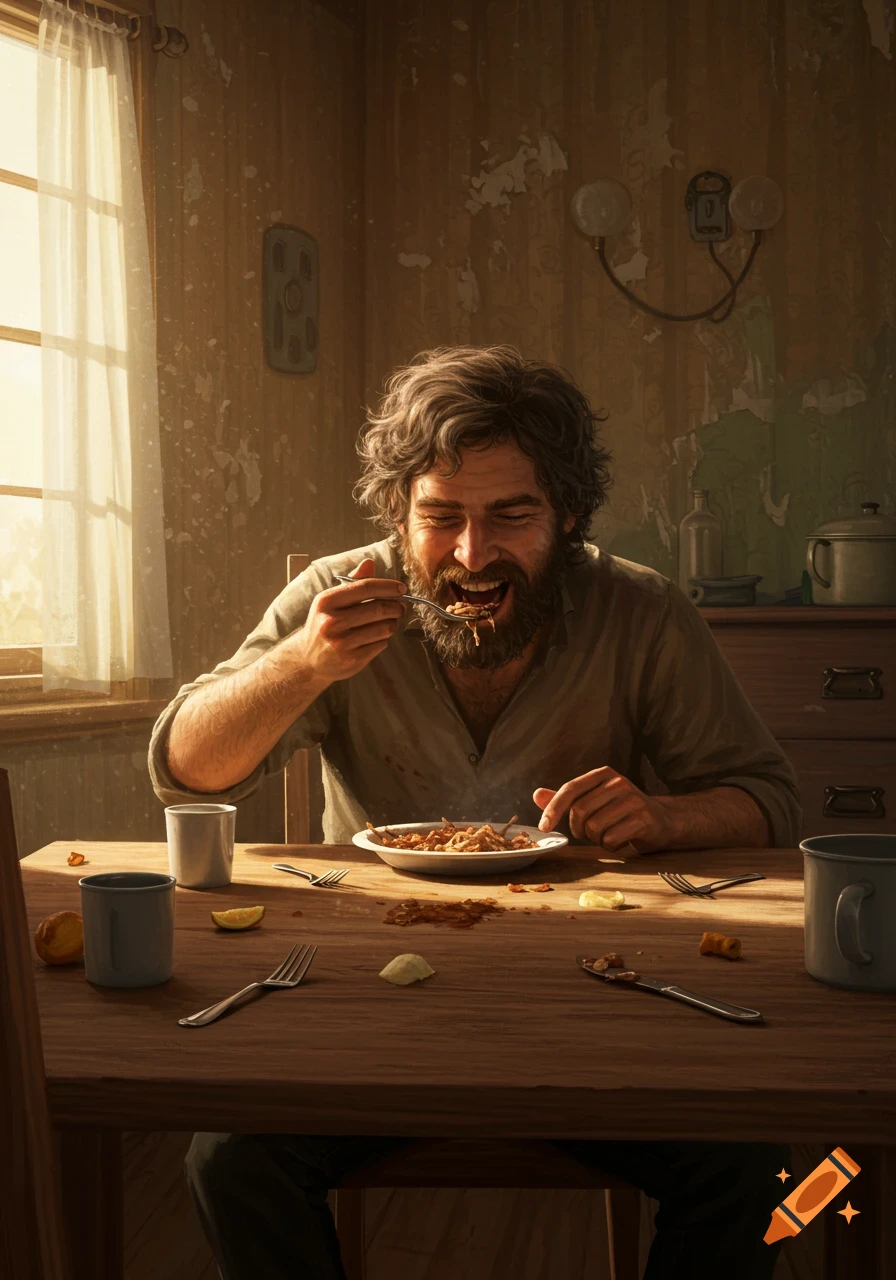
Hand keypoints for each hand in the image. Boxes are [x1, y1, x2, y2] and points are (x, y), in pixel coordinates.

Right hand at [287, 558, 406, 684]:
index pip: (365, 587)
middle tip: (401, 607)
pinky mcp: (352, 660)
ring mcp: (342, 643)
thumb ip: (352, 582)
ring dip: (392, 624)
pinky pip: (381, 644)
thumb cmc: (324, 624)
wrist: (308, 659)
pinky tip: (374, 638)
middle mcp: (332, 622)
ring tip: (387, 622)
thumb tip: (369, 563)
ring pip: (384, 628)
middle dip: (396, 607)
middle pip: (378, 608)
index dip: (388, 587)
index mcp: (326, 601)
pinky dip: (383, 639)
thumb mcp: (331, 601)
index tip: (401, 588)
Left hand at [533, 767, 674, 852]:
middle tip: (590, 833)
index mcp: (603, 774)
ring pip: (594, 828)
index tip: (543, 827)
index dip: (553, 809)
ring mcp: (632, 799)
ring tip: (609, 834)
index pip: (570, 789)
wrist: (663, 820)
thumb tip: (537, 794)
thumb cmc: (622, 811)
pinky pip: (611, 839)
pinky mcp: (643, 819)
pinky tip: (621, 840)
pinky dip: (610, 846)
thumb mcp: (595, 799)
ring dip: (596, 839)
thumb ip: (566, 798)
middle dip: (579, 829)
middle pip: (580, 811)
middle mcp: (618, 782)